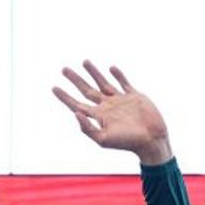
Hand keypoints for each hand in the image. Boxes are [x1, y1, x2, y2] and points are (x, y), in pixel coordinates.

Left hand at [53, 60, 172, 165]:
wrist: (151, 139)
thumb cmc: (127, 143)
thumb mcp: (103, 139)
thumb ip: (87, 128)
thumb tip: (75, 113)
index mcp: (98, 117)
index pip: (77, 104)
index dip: (64, 97)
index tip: (54, 87)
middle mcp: (106, 107)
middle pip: (86, 90)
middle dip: (75, 80)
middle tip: (63, 69)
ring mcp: (120, 101)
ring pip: (103, 83)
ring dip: (93, 72)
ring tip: (84, 61)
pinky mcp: (134, 96)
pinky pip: (123, 83)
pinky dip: (118, 75)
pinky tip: (110, 68)